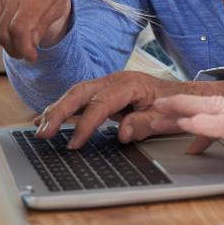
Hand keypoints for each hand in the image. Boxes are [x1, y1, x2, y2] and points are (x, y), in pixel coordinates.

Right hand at [0, 0, 71, 60]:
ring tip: (16, 43)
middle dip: (14, 48)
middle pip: (3, 32)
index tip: (31, 56)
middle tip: (23, 53)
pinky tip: (7, 28)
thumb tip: (28, 45)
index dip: (23, 49)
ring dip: (3, 40)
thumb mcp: (58, 7)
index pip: (19, 32)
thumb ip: (42, 27)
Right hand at [34, 71, 223, 148]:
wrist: (185, 96)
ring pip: (77, 93)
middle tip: (42, 133)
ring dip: (56, 109)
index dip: (85, 125)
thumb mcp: (165, 118)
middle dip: (59, 112)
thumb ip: (144, 124)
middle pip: (81, 92)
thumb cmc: (176, 107)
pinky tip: (47, 119)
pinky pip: (80, 98)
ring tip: (37, 128)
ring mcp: (109, 83)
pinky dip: (63, 108)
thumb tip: (122, 132)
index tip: (74, 144)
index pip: (100, 105)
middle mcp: (116, 80)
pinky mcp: (105, 91)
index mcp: (130, 84)